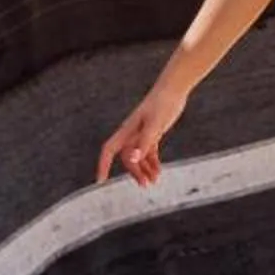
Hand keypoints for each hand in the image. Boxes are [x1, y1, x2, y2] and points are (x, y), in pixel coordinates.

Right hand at [96, 67, 191, 189]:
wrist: (173, 89)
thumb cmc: (162, 104)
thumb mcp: (154, 125)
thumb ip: (144, 143)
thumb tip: (131, 160)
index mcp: (127, 131)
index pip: (109, 150)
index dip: (103, 165)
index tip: (100, 180)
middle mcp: (132, 133)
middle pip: (127, 158)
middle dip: (134, 172)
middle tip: (145, 185)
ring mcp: (142, 133)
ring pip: (138, 157)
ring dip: (145, 169)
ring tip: (154, 181)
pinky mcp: (153, 133)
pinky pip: (148, 152)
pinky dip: (153, 162)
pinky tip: (158, 171)